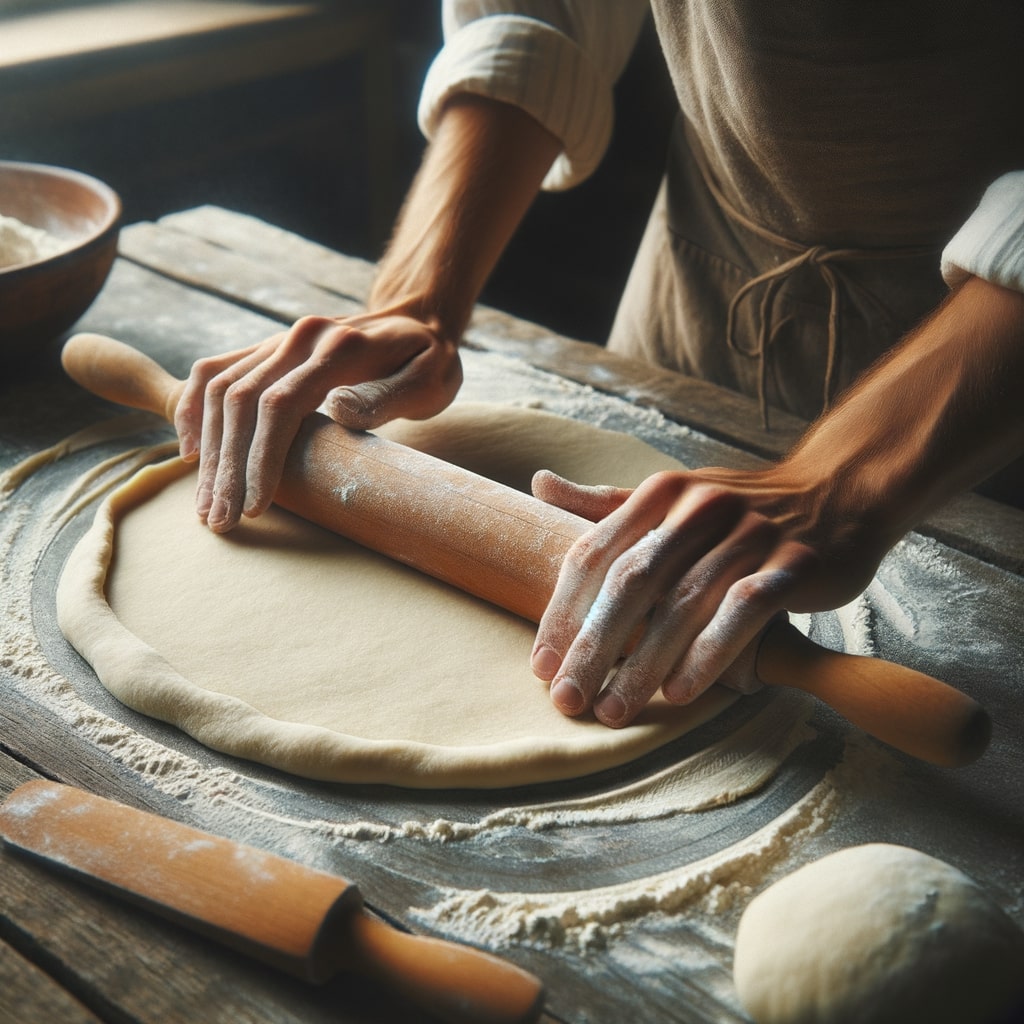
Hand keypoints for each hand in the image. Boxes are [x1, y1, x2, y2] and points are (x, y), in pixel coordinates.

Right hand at [174, 311, 461, 531]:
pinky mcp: (268, 348)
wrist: (417, 318)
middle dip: (227, 467)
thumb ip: (388, 396)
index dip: (262, 458)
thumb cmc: (430, 360)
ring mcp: (279, 340)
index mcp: (338, 347)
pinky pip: (214, 372)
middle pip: (240, 400)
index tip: (255, 507)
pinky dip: (193, 410)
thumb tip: (339, 410)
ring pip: (220, 390)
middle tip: (220, 521)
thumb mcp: (430, 378)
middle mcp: (300, 337)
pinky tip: (192, 452)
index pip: (281, 403)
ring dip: (208, 450)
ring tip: (207, 504)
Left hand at [529, 464, 887, 727]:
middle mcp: (700, 508)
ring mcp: (750, 533)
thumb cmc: (739, 507)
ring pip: (684, 603)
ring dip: (644, 663)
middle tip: (567, 699)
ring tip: (614, 710)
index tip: (542, 666)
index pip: (595, 554)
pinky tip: (681, 692)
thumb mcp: (672, 497)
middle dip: (593, 647)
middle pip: (632, 583)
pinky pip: (744, 611)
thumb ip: (606, 504)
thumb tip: (539, 484)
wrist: (838, 491)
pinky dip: (710, 654)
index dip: (563, 612)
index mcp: (661, 493)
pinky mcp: (795, 562)